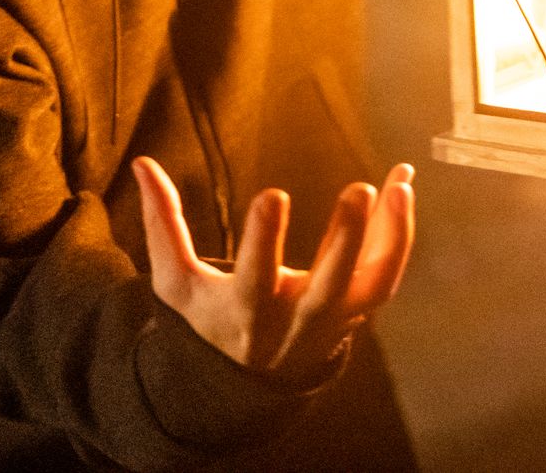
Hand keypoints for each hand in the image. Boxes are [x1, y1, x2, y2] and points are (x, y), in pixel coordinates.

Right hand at [133, 157, 414, 379]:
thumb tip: (143, 163)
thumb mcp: (175, 283)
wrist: (249, 383)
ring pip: (373, 285)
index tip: (273, 194)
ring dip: (391, 237)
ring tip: (399, 186)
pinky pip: (386, 274)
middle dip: (346, 240)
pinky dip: (398, 233)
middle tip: (359, 190)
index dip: (264, 241)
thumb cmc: (207, 321)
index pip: (256, 280)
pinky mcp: (357, 312)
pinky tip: (401, 186)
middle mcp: (294, 322)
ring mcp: (333, 320)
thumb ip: (162, 224)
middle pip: (329, 289)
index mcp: (244, 314)